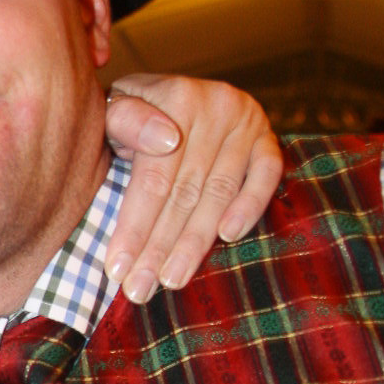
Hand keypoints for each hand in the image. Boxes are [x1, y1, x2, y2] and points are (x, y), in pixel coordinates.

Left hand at [103, 76, 281, 302]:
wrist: (167, 94)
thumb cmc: (133, 114)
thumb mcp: (116, 109)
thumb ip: (126, 122)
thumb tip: (164, 140)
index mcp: (174, 97)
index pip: (154, 178)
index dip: (134, 227)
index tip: (117, 269)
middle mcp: (215, 106)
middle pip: (184, 192)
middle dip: (159, 247)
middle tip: (140, 289)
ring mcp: (246, 121)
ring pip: (218, 193)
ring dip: (195, 243)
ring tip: (172, 280)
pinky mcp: (268, 137)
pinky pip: (266, 176)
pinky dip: (249, 207)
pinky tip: (228, 237)